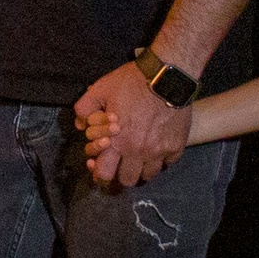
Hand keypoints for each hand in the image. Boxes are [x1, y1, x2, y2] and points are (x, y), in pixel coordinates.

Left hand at [75, 62, 192, 187]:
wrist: (167, 77)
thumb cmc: (131, 83)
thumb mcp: (100, 90)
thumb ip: (85, 109)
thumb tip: (81, 126)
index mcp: (116, 142)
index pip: (104, 175)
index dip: (100, 173)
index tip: (102, 164)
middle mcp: (138, 152)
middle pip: (128, 181)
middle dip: (122, 174)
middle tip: (122, 161)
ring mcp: (159, 152)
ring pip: (149, 176)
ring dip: (142, 168)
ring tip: (140, 155)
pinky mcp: (177, 147)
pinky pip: (168, 163)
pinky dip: (162, 159)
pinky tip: (157, 147)